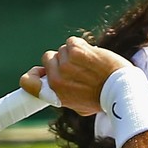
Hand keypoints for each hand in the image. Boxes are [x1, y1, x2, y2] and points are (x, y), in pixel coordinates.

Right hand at [21, 36, 136, 115]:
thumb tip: (55, 83)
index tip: (41, 72)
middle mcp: (56, 78)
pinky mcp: (77, 50)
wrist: (121, 91)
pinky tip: (94, 56)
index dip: (32, 74)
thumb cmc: (102, 100)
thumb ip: (64, 93)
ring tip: (91, 65)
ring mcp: (65, 63)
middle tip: (79, 68)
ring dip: (75, 53)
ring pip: (63, 49)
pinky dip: (82, 46)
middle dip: (61, 61)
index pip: (26, 81)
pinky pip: (73, 42)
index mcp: (53, 93)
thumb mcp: (78, 105)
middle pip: (48, 58)